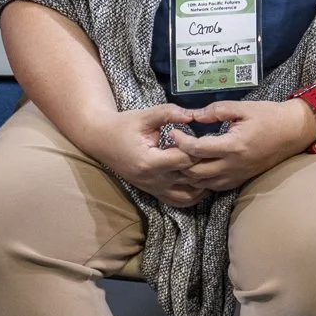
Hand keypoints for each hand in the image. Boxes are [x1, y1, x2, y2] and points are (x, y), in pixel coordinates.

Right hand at [86, 103, 205, 207]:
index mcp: (150, 161)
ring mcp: (154, 189)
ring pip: (189, 195)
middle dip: (204, 165)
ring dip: (202, 183)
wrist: (101, 140)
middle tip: (214, 152)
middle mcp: (153, 180)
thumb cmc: (124, 126)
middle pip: (190, 178)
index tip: (205, 137)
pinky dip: (193, 194)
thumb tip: (193, 115)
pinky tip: (200, 180)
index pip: (185, 160)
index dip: (198, 149)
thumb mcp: (145, 115)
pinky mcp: (154, 192)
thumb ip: (169, 113)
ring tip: (209, 166)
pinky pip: (179, 201)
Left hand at [167, 98, 315, 192]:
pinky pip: (214, 186)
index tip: (172, 132)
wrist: (294, 131)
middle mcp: (233, 165)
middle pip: (194, 171)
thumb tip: (194, 115)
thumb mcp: (243, 107)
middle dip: (179, 160)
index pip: (196, 148)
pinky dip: (202, 180)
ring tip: (182, 158)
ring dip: (189, 173)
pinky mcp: (241, 179)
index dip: (180, 141)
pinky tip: (198, 168)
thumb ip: (216, 110)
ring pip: (202, 183)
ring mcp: (237, 175)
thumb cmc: (270, 116)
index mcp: (233, 145)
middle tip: (173, 147)